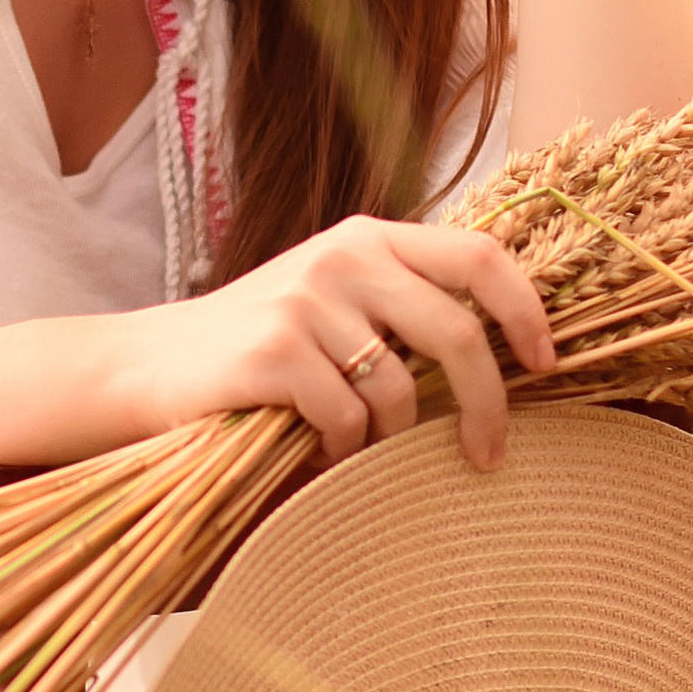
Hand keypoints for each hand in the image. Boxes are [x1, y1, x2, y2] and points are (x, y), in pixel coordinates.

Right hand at [123, 214, 555, 474]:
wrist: (147, 367)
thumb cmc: (256, 347)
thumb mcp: (333, 300)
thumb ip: (401, 304)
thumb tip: (507, 352)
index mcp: (369, 237)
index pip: (479, 256)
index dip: (524, 311)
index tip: (545, 364)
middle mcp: (342, 256)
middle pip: (455, 332)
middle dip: (486, 404)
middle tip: (487, 454)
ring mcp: (305, 300)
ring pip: (397, 391)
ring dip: (385, 441)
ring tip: (354, 451)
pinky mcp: (273, 350)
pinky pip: (345, 420)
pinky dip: (339, 453)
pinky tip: (313, 453)